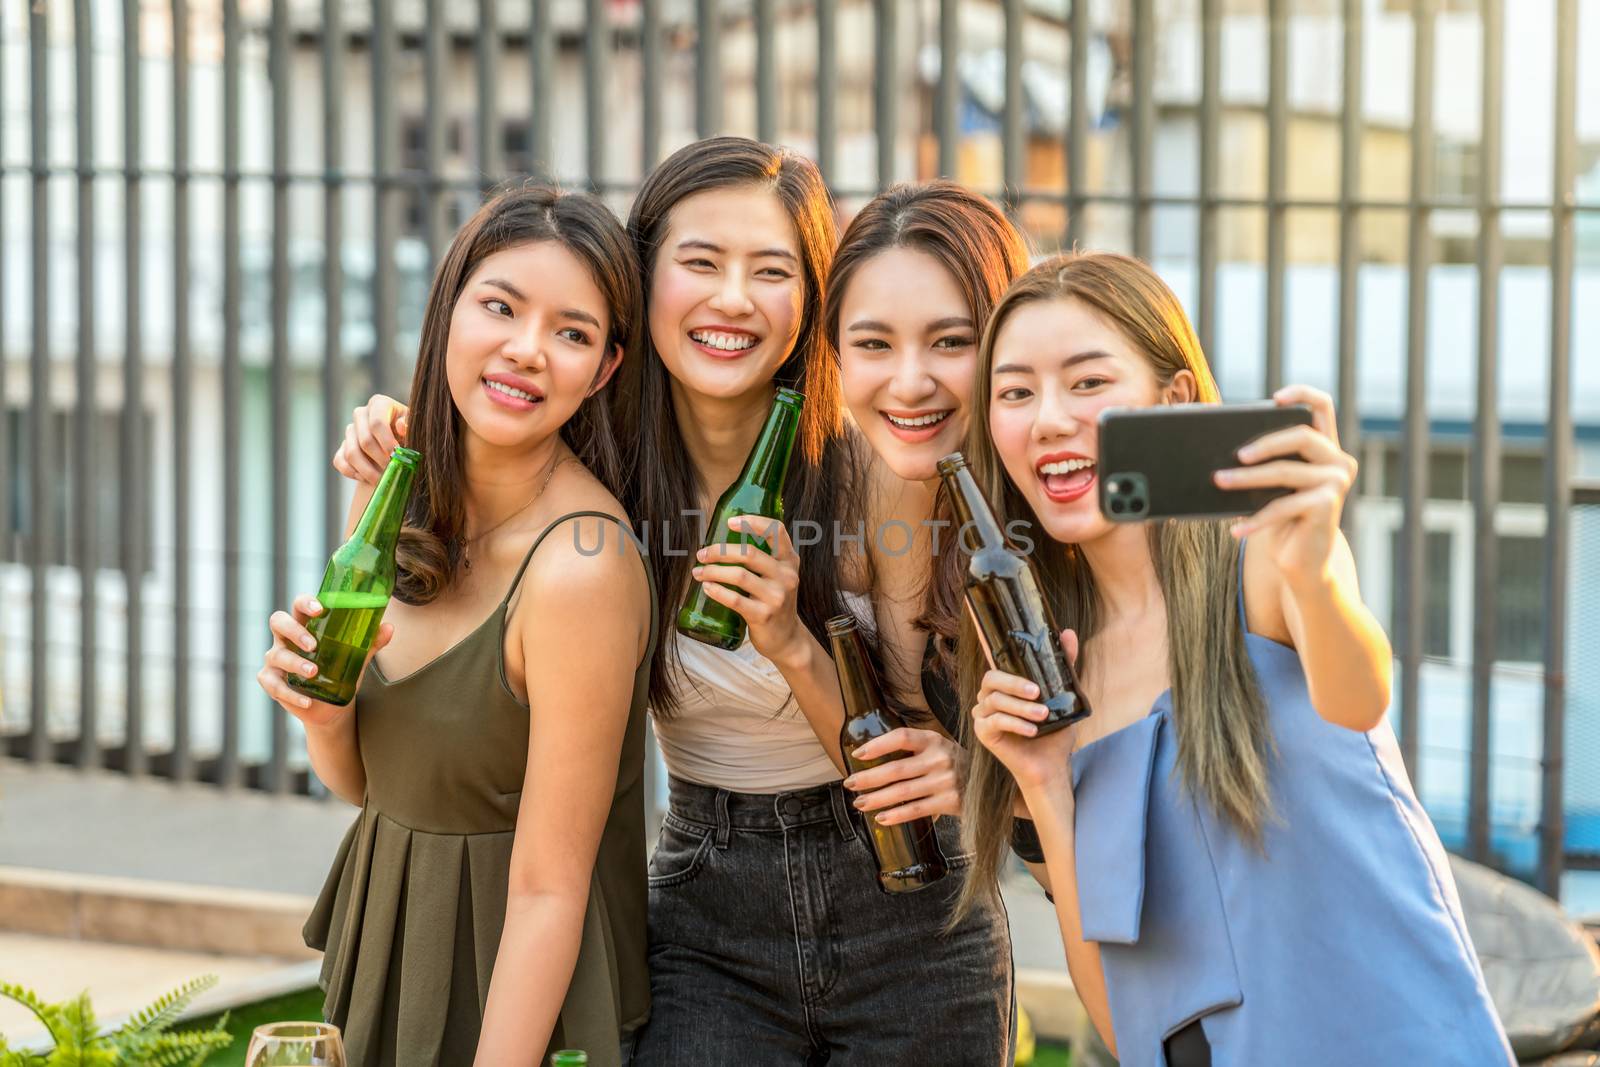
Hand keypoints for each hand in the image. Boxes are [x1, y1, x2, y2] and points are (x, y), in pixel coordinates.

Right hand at [256, 594, 393, 728]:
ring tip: (314, 673)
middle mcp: (286, 639)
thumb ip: (371, 642)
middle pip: (278, 622)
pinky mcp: (271, 681)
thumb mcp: (357, 657)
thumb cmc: (341, 672)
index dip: (305, 603)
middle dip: (295, 631)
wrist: (332, 706)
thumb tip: (389, 627)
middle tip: (313, 644)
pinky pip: (273, 684)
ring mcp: (276, 659)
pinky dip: (290, 693)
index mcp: (306, 625)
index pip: (298, 606)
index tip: (320, 609)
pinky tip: (307, 700)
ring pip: (277, 655)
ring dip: (295, 663)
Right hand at [332, 394, 409, 485]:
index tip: (396, 457)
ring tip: (383, 480)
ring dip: (368, 471)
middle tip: (392, 471)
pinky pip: (340, 462)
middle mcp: (361, 413)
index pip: (377, 423)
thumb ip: (410, 425)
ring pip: (352, 453)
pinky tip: (369, 479)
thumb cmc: (409, 434)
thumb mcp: (414, 427)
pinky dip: (354, 473)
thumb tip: (401, 425)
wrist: (399, 445)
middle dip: (380, 459)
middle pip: (365, 440)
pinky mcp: (342, 447)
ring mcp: (349, 430)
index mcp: (379, 404)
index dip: (386, 442)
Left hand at [690, 515, 805, 664]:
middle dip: (719, 551)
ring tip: (698, 572)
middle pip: (749, 553)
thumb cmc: (774, 601)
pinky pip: (735, 600)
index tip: (730, 522)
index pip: (776, 531)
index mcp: (790, 560)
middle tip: (701, 554)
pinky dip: (717, 591)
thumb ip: (762, 559)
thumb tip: (723, 541)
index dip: (753, 522)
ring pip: (739, 575)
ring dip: (713, 571)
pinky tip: (706, 588)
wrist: (786, 639)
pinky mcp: (764, 615)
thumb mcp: (778, 576)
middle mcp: (786, 576)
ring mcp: (777, 597)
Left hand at [844, 728, 966, 824]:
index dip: (878, 744)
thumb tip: (872, 760)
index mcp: (934, 740)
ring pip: (902, 792)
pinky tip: (881, 818)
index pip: (901, 737)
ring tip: (860, 803)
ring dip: (877, 799)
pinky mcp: (950, 802)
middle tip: (849, 784)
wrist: (992, 785)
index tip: (858, 755)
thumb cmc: (956, 765)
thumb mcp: (940, 749)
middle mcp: (940, 758)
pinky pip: (916, 809)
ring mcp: (946, 781)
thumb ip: (914, 750)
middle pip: (896, 769)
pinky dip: (896, 815)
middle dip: (868, 778)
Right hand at [972, 629, 1079, 793]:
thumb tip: (1068, 633)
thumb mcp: (1063, 695)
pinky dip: (1015, 724)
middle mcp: (989, 697)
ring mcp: (982, 714)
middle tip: (1037, 692)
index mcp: (1004, 685)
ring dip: (1021, 707)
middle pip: (991, 679)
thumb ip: (1064, 665)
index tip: (1022, 651)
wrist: (1051, 764)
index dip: (1003, 654)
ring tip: (1043, 715)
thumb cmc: (1054, 730)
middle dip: (1015, 683)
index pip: (999, 664)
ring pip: (995, 701)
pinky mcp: (982, 733)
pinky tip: (1032, 730)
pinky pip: (994, 722)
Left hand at [1214, 386, 1356, 589]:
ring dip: (1247, 478)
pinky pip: (1283, 507)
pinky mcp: (1328, 506)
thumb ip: (1261, 462)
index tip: (1274, 398)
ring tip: (1220, 481)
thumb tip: (1217, 449)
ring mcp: (1336, 483)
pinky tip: (1236, 528)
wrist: (1301, 562)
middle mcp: (1338, 461)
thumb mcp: (1270, 486)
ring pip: (1286, 471)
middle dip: (1264, 443)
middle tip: (1234, 454)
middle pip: (1301, 436)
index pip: (1322, 407)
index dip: (1301, 394)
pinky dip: (1256, 519)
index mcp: (1325, 448)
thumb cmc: (1281, 518)